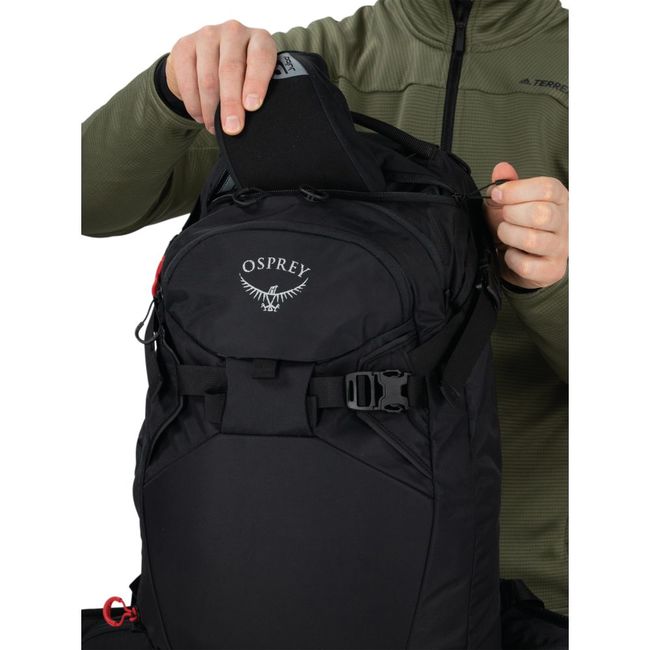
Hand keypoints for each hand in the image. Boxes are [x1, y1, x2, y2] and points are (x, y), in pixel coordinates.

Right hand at [165, 21, 276, 134]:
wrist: (209, 61)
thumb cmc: (243, 78)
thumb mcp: (257, 82)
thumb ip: (259, 95)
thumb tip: (256, 124)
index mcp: (259, 39)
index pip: (260, 57)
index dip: (256, 83)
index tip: (252, 107)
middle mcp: (234, 31)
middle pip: (230, 69)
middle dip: (231, 104)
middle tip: (232, 129)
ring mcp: (207, 35)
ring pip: (208, 79)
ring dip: (211, 110)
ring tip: (215, 128)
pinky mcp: (184, 46)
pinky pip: (187, 81)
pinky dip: (194, 105)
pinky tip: (201, 118)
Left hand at [484, 162, 568, 288]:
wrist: (518, 259)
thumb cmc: (516, 225)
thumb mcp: (508, 202)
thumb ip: (506, 184)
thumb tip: (501, 169)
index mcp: (559, 199)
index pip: (547, 188)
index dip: (517, 190)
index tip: (498, 194)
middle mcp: (566, 223)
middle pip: (541, 213)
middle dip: (512, 214)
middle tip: (504, 217)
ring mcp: (561, 248)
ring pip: (532, 240)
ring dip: (509, 235)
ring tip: (505, 234)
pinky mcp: (552, 270)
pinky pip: (526, 265)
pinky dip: (511, 259)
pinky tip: (510, 253)